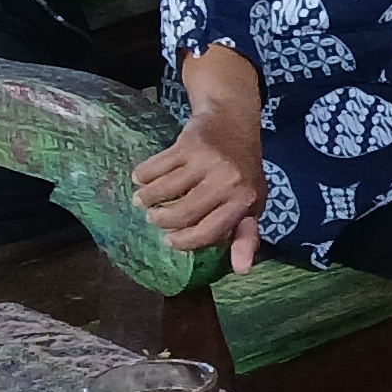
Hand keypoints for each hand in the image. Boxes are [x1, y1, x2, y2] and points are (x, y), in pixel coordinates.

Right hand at [132, 46, 264, 273]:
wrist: (233, 122)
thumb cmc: (242, 170)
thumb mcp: (250, 202)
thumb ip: (245, 235)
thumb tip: (242, 270)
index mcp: (245, 200)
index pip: (208, 232)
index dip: (185, 241)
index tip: (169, 241)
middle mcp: (228, 181)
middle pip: (183, 214)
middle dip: (162, 220)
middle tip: (153, 218)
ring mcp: (208, 161)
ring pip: (164, 190)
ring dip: (147, 198)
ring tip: (143, 200)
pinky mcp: (189, 144)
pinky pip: (155, 167)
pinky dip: (142, 175)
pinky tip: (141, 178)